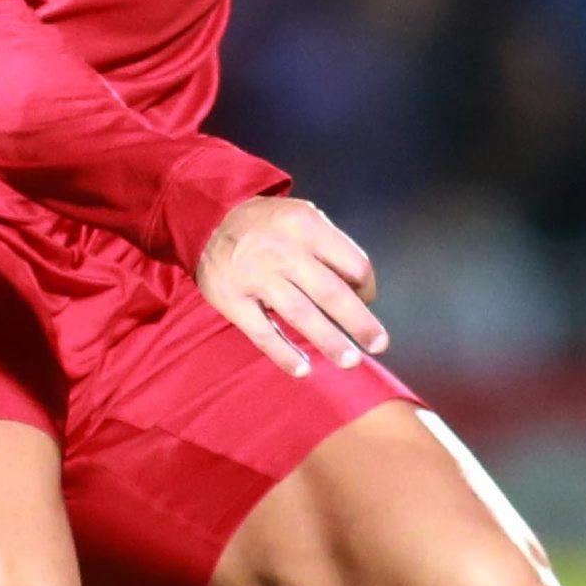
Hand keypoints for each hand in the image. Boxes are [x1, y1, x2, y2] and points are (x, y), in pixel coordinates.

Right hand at [197, 194, 385, 378]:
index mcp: (306, 226)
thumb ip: (329, 246)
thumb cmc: (267, 225)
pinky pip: (262, 332)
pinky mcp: (231, 298)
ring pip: (300, 314)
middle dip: (359, 322)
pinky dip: (283, 353)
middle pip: (330, 292)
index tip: (367, 301)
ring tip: (350, 361)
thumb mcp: (301, 216)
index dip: (367, 287)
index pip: (351, 263)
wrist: (207, 219)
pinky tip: (303, 369)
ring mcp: (254, 276)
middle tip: (378, 344)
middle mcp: (282, 250)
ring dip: (329, 341)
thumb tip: (359, 291)